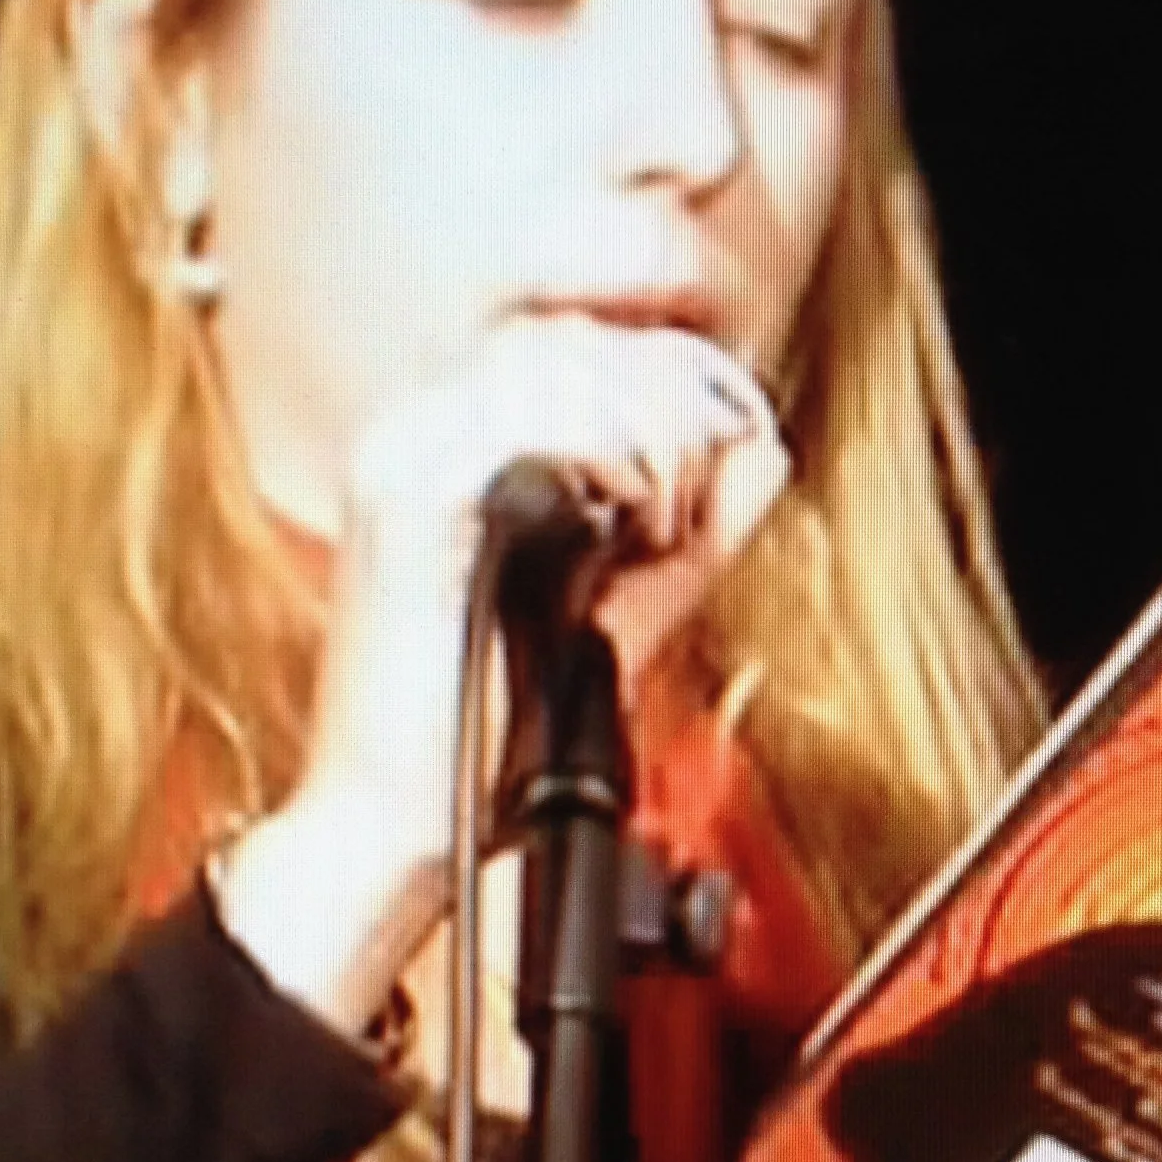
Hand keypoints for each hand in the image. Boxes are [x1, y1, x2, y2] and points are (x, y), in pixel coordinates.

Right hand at [297, 311, 789, 892]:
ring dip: (650, 438)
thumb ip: (695, 517)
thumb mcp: (626, 598)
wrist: (402, 823)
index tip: (727, 448)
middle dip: (671, 409)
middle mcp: (417, 428)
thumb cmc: (495, 731)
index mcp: (450, 441)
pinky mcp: (407, 495)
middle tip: (689, 507)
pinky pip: (538, 422)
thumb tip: (758, 437)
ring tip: (655, 528)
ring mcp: (404, 453)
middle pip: (580, 338)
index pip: (581, 341)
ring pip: (566, 363)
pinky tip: (625, 530)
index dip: (676, 379)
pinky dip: (613, 463)